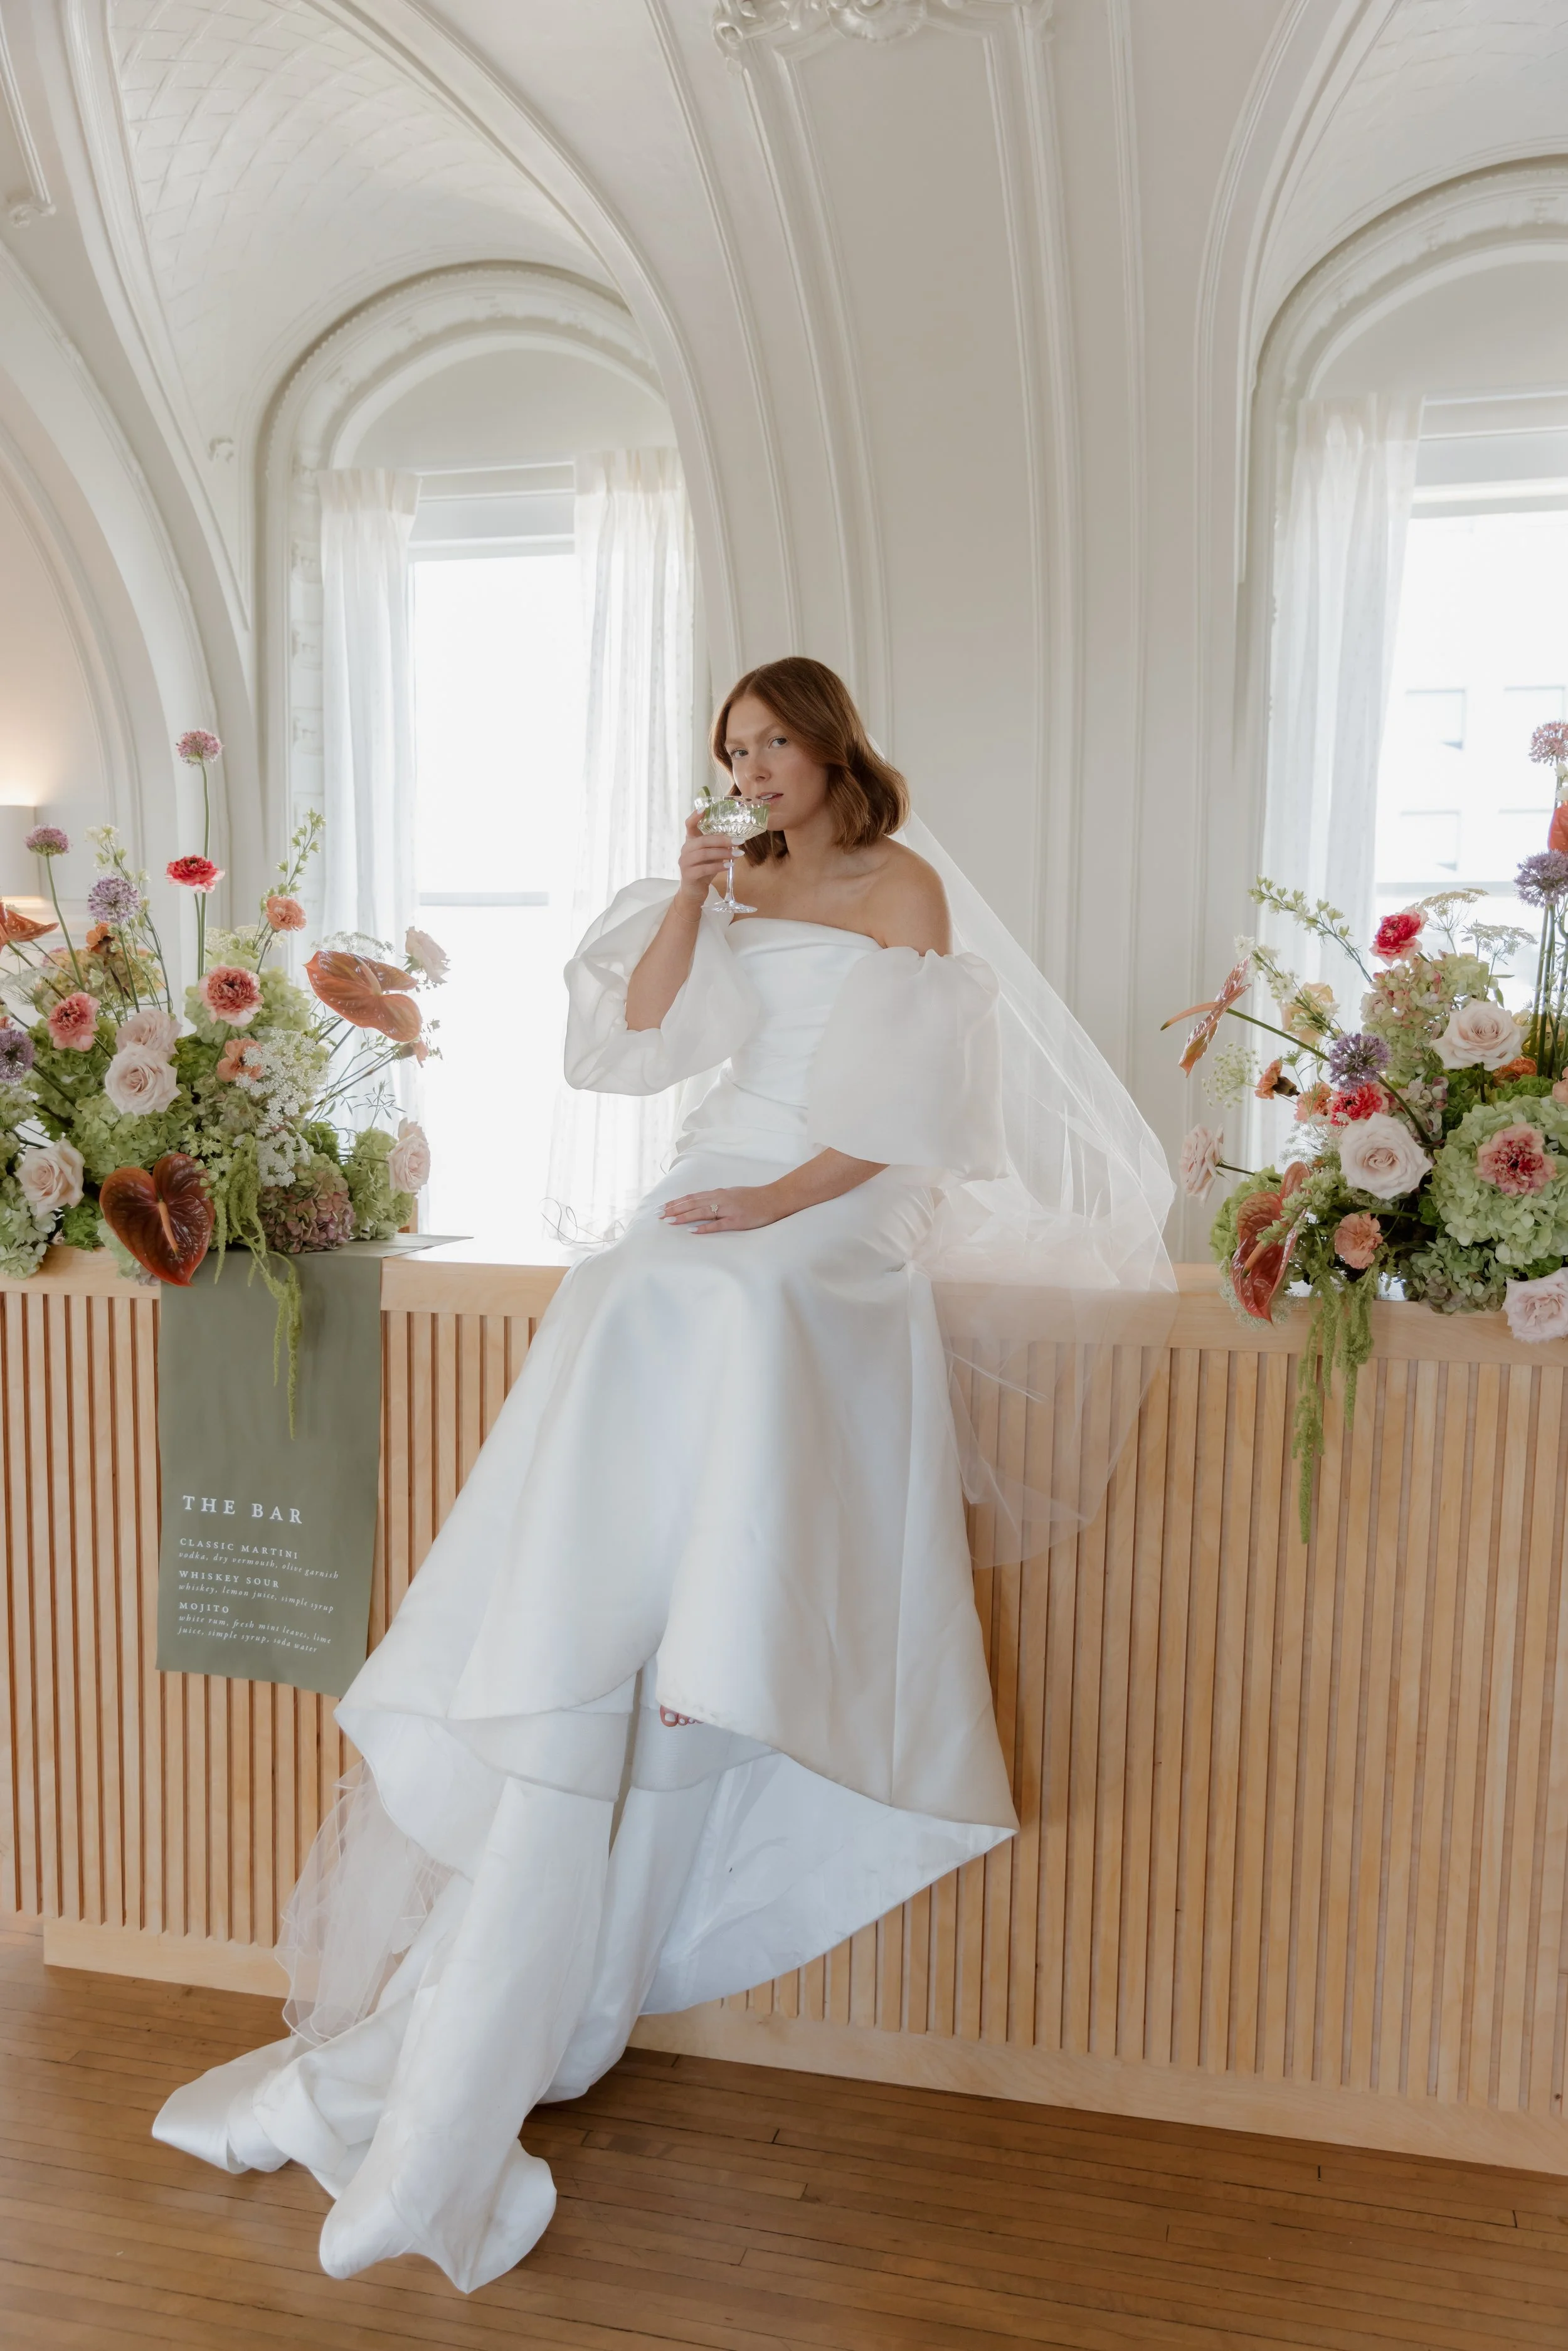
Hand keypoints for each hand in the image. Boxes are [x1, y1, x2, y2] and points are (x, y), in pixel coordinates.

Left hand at [661, 1183, 782, 1232]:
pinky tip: (692, 1230)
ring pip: (701, 1211)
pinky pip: (718, 1224)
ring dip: (684, 1216)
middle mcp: (721, 1198)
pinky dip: (704, 1227)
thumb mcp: (733, 1194)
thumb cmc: (754, 1197)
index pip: (692, 1197)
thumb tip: (703, 1202)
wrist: (775, 1198)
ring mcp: (728, 1209)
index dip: (676, 1202)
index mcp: (719, 1193)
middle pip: (692, 1203)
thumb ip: (718, 1198)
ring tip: (669, 1221)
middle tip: (658, 1214)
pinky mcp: (737, 1220)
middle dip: (674, 1209)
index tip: (662, 1207)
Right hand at [677, 807, 741, 903]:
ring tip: (737, 854)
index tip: (704, 809)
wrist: (694, 892)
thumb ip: (719, 848)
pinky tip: (729, 866)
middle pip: (703, 840)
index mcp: (690, 842)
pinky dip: (718, 867)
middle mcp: (685, 850)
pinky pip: (704, 868)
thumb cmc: (704, 871)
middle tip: (739, 841)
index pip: (689, 825)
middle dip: (722, 840)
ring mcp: (685, 862)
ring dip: (723, 853)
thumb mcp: (712, 857)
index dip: (695, 817)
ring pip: (704, 854)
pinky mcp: (688, 875)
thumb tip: (736, 840)